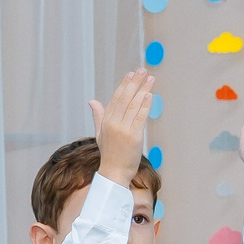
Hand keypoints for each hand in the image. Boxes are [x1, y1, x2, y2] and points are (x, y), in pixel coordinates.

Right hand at [89, 71, 152, 186]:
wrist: (114, 173)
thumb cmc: (109, 155)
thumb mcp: (100, 134)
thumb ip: (98, 116)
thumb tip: (92, 101)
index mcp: (106, 122)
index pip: (116, 98)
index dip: (124, 84)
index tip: (131, 73)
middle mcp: (113, 124)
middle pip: (125, 98)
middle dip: (135, 83)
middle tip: (143, 70)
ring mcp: (123, 130)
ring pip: (134, 105)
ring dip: (143, 90)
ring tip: (151, 79)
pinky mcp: (133, 137)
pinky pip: (140, 117)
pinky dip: (145, 105)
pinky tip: (150, 95)